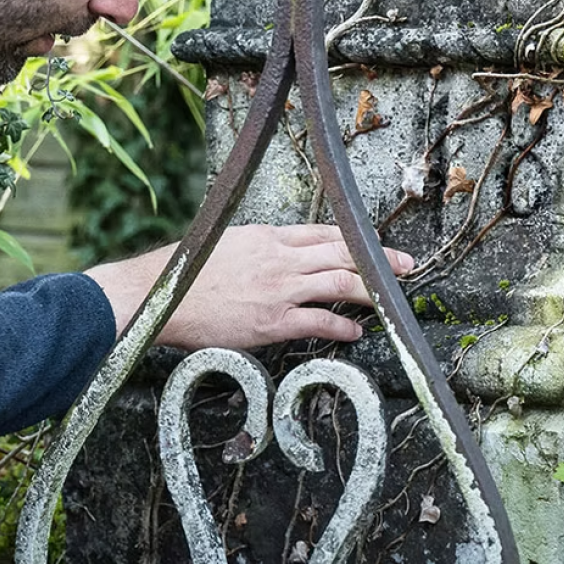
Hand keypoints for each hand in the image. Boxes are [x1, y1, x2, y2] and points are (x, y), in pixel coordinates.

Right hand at [85, 224, 412, 350]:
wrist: (157, 295)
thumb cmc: (183, 274)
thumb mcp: (225, 244)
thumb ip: (256, 249)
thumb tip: (277, 256)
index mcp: (266, 235)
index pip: (324, 232)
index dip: (355, 238)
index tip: (377, 242)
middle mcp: (278, 258)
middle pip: (341, 253)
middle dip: (378, 260)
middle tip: (406, 266)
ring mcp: (278, 289)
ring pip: (339, 283)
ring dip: (371, 290)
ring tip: (392, 298)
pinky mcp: (272, 320)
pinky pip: (319, 321)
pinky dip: (342, 325)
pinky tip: (355, 331)